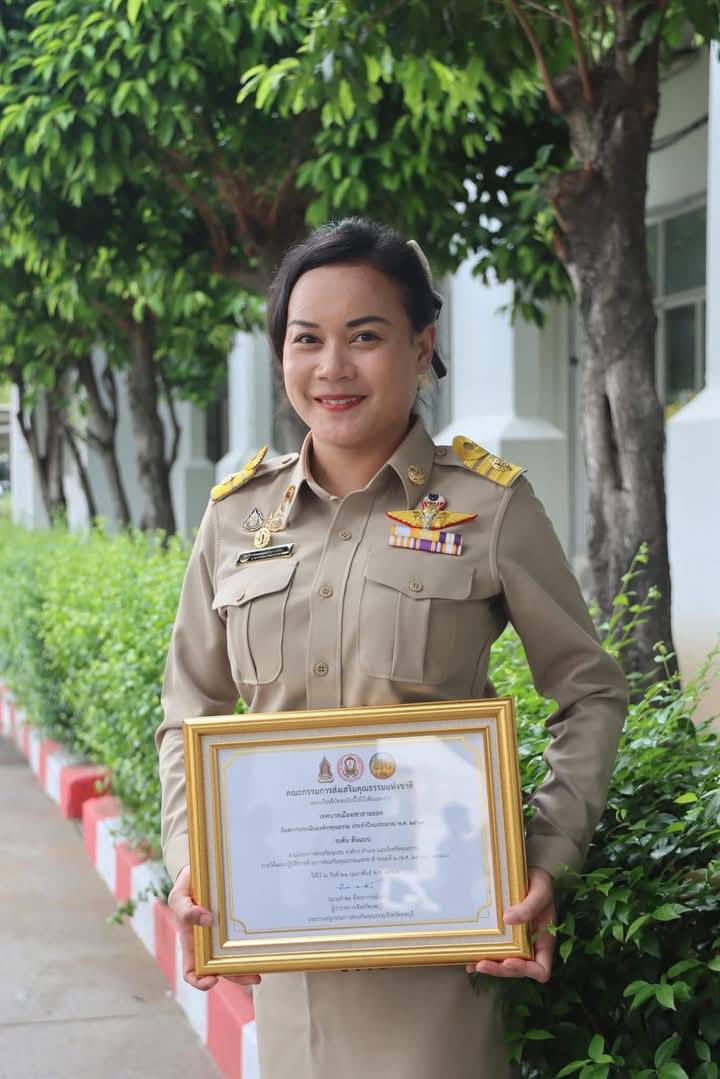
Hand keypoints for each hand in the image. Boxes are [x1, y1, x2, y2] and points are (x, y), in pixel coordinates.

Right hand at [168, 865, 260, 991]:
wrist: (202, 871)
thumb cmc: (186, 888)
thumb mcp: (179, 897)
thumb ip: (185, 909)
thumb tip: (206, 919)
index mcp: (190, 942)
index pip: (191, 971)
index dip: (199, 981)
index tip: (212, 980)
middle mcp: (208, 944)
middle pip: (221, 969)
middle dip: (237, 976)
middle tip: (254, 976)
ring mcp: (223, 936)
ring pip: (235, 957)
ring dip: (248, 965)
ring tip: (262, 967)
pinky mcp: (235, 925)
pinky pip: (243, 939)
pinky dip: (251, 946)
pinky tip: (262, 945)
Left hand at [465, 866, 555, 982]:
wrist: (529, 874)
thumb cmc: (540, 884)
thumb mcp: (541, 891)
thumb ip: (529, 906)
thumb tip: (508, 919)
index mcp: (544, 940)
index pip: (541, 969)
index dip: (526, 970)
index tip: (509, 961)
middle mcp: (530, 946)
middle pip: (517, 970)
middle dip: (500, 970)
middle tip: (482, 964)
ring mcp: (516, 942)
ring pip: (503, 963)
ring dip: (489, 966)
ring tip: (473, 964)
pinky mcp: (503, 935)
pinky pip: (494, 950)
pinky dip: (482, 955)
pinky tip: (469, 956)